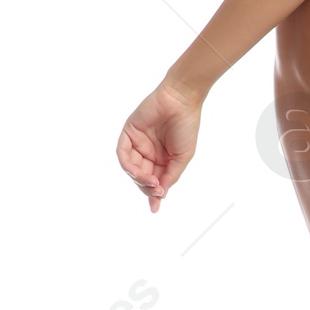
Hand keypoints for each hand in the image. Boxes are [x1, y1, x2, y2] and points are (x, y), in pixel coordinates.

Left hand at [117, 80, 202, 211]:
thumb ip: (171, 175)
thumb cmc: (186, 126)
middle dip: (147, 187)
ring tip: (150, 181)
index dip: (153, 194)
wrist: (181, 101)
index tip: (155, 207)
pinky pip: (122, 153)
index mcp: (162, 159)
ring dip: (138, 178)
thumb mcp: (182, 158)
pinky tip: (138, 172)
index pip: (153, 181)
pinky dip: (128, 165)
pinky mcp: (129, 132)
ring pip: (131, 167)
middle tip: (157, 190)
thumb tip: (161, 194)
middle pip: (141, 177)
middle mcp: (148, 152)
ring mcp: (137, 143)